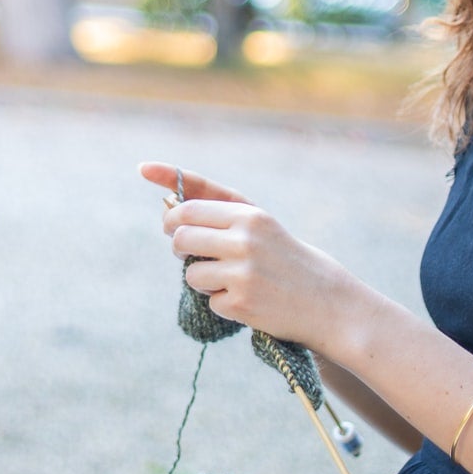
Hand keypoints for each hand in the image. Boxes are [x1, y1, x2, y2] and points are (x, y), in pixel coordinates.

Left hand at [137, 162, 367, 353]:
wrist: (329, 303)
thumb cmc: (290, 261)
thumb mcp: (262, 227)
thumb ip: (222, 216)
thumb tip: (169, 207)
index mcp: (250, 215)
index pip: (192, 203)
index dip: (167, 197)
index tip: (143, 169)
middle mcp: (245, 238)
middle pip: (181, 234)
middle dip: (177, 244)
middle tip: (186, 252)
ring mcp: (242, 271)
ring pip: (190, 272)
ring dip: (201, 280)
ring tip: (231, 282)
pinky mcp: (241, 302)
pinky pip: (210, 301)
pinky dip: (222, 304)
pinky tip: (249, 302)